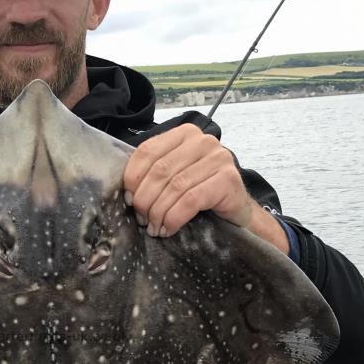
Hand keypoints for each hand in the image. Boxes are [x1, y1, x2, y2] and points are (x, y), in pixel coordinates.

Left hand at [123, 124, 255, 236]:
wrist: (235, 209)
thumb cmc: (201, 193)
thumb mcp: (174, 177)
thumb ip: (154, 174)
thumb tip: (128, 193)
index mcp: (184, 134)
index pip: (148, 151)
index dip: (133, 178)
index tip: (128, 200)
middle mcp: (202, 141)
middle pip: (160, 171)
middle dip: (145, 199)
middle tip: (142, 219)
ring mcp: (218, 158)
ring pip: (175, 187)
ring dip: (159, 212)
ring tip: (154, 228)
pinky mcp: (228, 179)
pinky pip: (191, 200)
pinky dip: (174, 218)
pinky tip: (169, 228)